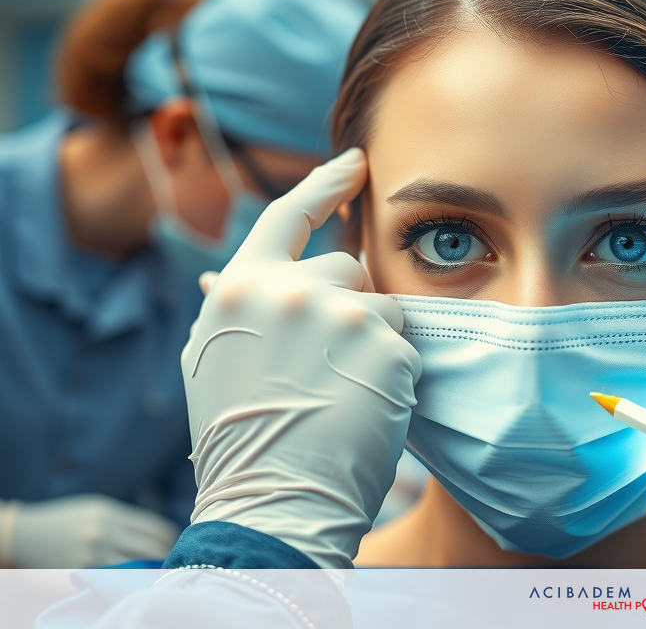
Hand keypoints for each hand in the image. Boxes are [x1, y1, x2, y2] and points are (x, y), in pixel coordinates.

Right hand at [0, 494, 178, 567]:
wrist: (27, 535)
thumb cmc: (69, 519)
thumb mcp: (98, 508)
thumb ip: (126, 520)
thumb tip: (159, 533)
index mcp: (110, 514)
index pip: (154, 528)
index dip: (170, 537)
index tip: (176, 541)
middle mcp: (103, 535)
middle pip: (150, 549)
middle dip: (165, 555)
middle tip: (173, 558)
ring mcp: (92, 557)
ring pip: (135, 568)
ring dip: (150, 570)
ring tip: (158, 570)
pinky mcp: (81, 573)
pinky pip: (114, 579)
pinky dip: (128, 579)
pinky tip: (134, 578)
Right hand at [183, 148, 420, 568]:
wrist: (270, 502)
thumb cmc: (242, 440)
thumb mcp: (218, 359)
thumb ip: (245, 306)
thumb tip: (244, 274)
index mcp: (243, 287)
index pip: (287, 216)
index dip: (324, 186)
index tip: (354, 162)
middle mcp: (292, 289)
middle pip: (348, 269)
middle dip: (350, 306)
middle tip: (328, 367)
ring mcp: (342, 315)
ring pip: (385, 307)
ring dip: (375, 343)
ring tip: (343, 395)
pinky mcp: (387, 346)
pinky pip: (406, 346)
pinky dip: (395, 374)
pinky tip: (366, 407)